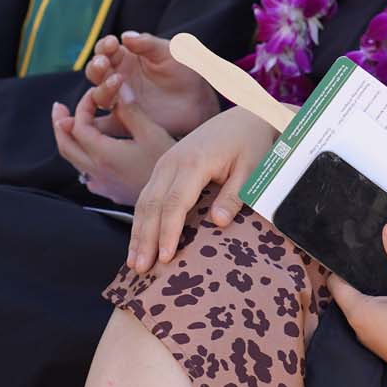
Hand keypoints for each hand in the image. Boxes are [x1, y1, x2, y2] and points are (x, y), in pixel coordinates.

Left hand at [52, 87, 173, 206]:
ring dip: (68, 140)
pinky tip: (91, 154)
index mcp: (104, 154)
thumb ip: (131, 111)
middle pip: (66, 146)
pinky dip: (81, 159)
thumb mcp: (152, 133)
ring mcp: (102, 184)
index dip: (82, 107)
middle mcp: (97, 171)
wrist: (176, 198)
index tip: (94, 94)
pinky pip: (86, 174)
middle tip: (58, 107)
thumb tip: (118, 89)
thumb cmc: (168, 165)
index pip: (79, 126)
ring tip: (69, 126)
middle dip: (59, 124)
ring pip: (74, 161)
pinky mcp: (111, 192)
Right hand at [85, 31, 218, 137]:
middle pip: (96, 71)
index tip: (112, 43)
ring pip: (98, 94)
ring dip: (102, 87)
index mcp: (126, 58)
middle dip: (97, 65)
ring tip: (117, 81)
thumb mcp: (170, 52)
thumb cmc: (186, 72)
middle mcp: (118, 78)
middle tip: (104, 63)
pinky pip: (103, 123)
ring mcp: (119, 100)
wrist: (200, 101)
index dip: (105, 45)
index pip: (106, 50)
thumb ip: (148, 44)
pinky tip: (101, 113)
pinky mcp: (123, 120)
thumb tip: (125, 36)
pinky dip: (95, 121)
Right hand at [128, 105, 275, 272]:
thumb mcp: (252, 169)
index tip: (165, 258)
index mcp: (195, 161)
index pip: (175, 202)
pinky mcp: (164, 166)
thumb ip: (234, 195)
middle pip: (153, 204)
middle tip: (141, 269)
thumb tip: (219, 223)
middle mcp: (173, 161)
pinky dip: (141, 220)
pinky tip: (139, 241)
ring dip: (138, 232)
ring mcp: (165, 162)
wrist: (243, 117)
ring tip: (134, 262)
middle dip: (145, 239)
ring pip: (145, 201)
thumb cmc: (250, 144)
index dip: (168, 232)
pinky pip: (148, 195)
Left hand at [329, 225, 386, 386]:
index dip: (337, 261)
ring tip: (382, 258)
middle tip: (365, 242)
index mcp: (359, 313)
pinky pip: (381, 312)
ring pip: (368, 302)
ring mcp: (377, 336)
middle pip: (351, 291)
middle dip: (356, 269)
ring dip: (373, 283)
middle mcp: (362, 326)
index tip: (342, 240)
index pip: (336, 282)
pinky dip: (386, 297)